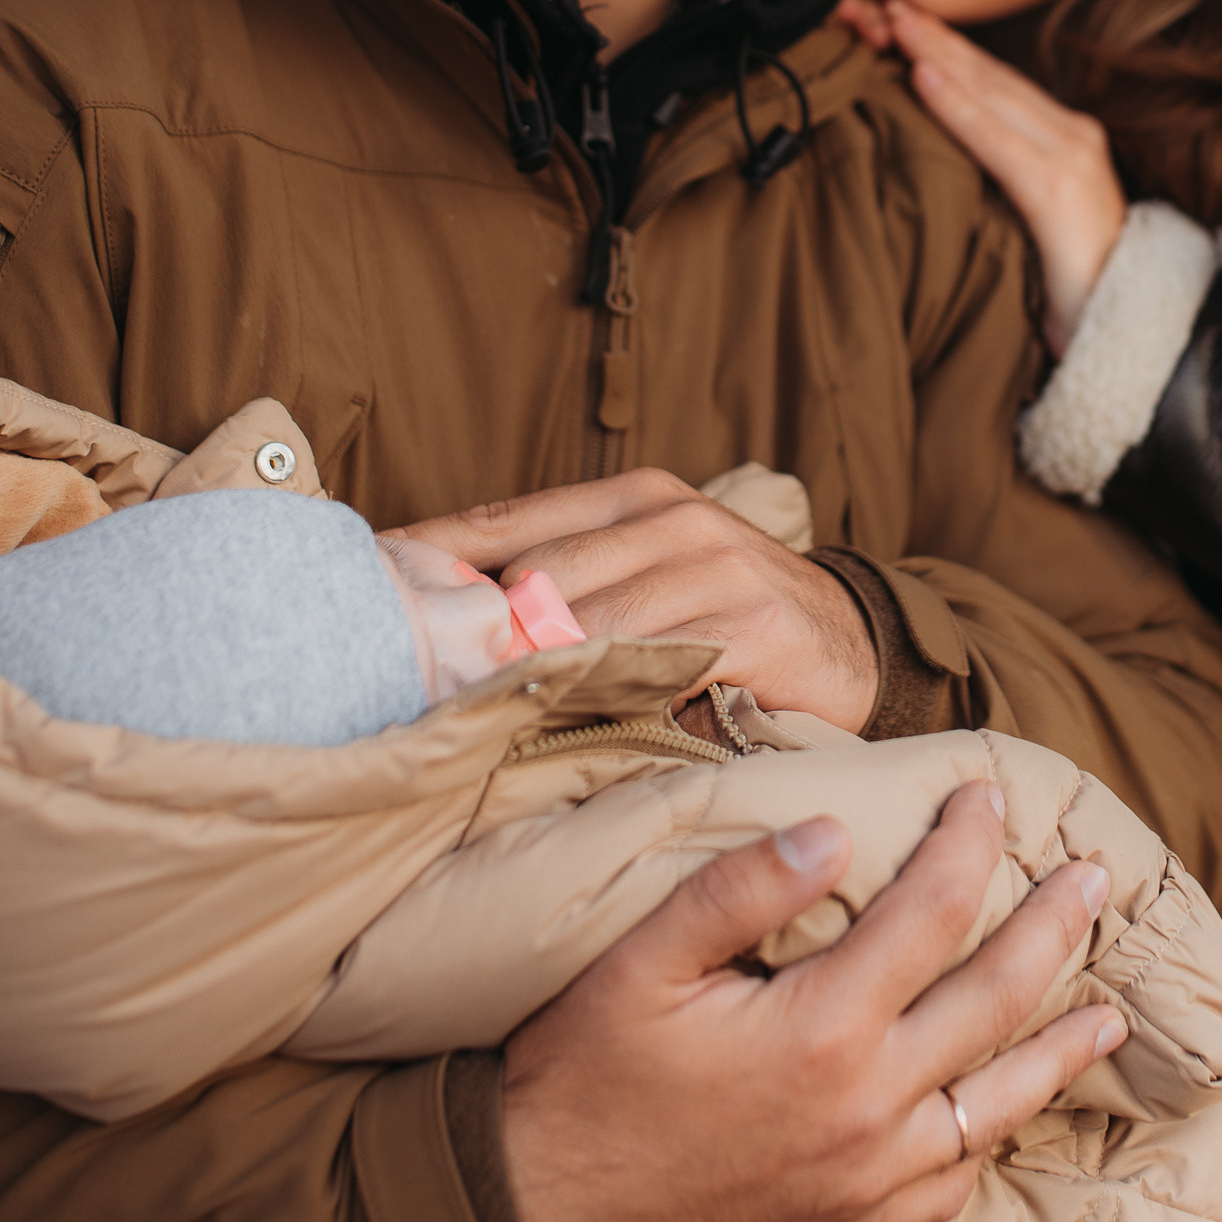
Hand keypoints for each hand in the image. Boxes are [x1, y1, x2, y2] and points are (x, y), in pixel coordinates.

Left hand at [396, 469, 879, 727]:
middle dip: (481, 633)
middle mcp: (672, 518)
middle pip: (535, 575)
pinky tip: (578, 725)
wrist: (856, 646)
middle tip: (423, 684)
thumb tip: (443, 618)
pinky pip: (656, 666)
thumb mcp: (647, 578)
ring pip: (588, 623)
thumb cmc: (728, 619)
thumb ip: (562, 587)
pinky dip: (609, 697)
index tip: (365, 583)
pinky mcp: (754, 627)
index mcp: (634, 496)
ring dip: (536, 673)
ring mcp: (716, 568)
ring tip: (485, 716)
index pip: (507, 519)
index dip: (434, 554)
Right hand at [500, 779, 1123, 1221]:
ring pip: (999, 1100)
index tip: (988, 795)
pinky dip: (996, 1134)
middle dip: (1052, 928)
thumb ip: (740, 887)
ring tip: (1110, 1010)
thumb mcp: (641, 960)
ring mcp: (871, 1177)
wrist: (542, 1216)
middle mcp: (870, 1106)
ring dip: (1061, 1045)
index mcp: (822, 1027)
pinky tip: (1008, 1107)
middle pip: (994, 998)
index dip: (969, 844)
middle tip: (1095, 878)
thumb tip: (833, 828)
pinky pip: (956, 1179)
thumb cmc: (581, 1076)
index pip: (931, 912)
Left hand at [844, 0, 1126, 354]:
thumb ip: (997, 182)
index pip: (998, 84)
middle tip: (885, 1)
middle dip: (937, 37)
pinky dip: (956, 107)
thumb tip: (936, 161)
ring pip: (991, 94)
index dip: (950, 49)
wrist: (1125, 336)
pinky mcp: (1059, 191)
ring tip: (895, 23)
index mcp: (1065, 139)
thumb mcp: (1027, 220)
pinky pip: (995, 141)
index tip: (903, 20)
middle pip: (992, 76)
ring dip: (937, 54)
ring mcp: (1071, 158)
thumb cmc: (1068, 288)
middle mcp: (1074, 136)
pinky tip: (923, 79)